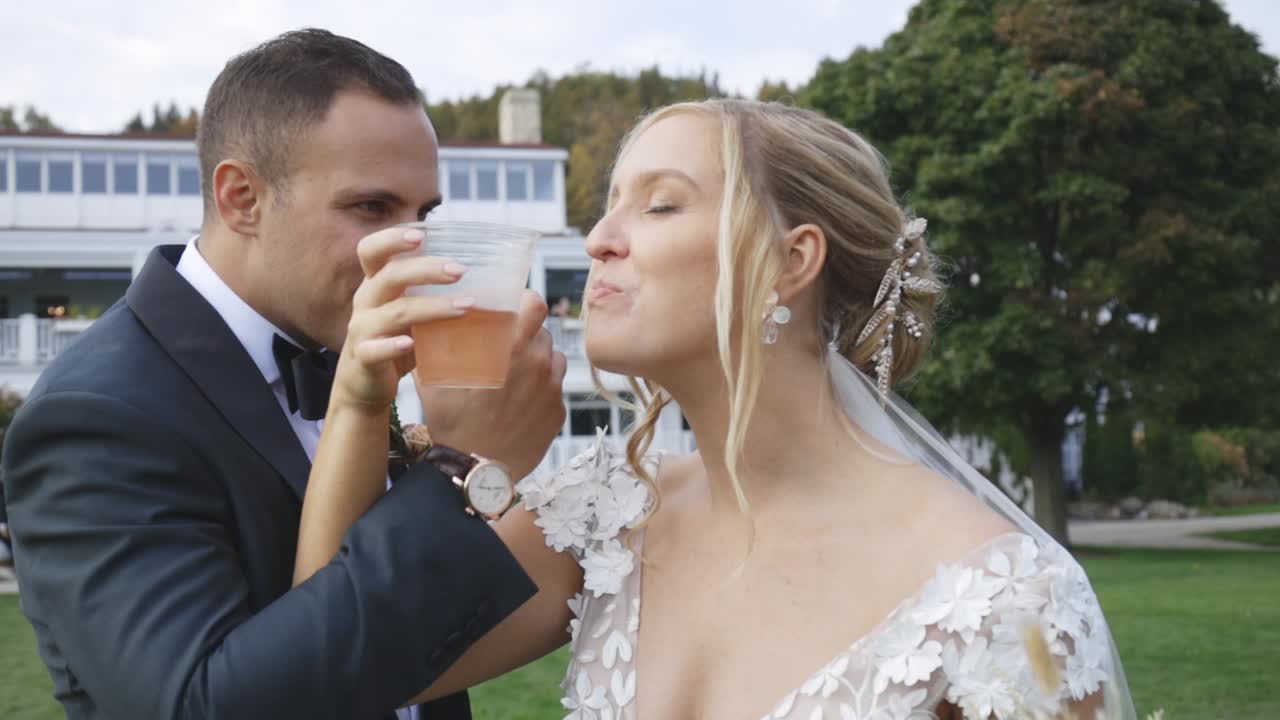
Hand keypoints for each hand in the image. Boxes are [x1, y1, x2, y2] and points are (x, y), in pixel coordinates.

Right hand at [332, 227, 469, 413]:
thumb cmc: (396, 341)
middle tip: (461, 271)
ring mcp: (362, 331)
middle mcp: (365, 303)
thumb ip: (434, 294)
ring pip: (393, 313)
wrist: (365, 387)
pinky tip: (411, 344)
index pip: (371, 250)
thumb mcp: (411, 312)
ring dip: (431, 307)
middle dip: (426, 269)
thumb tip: (489, 281)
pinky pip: (374, 350)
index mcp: (376, 285)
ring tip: (465, 306)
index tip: (420, 234)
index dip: (391, 239)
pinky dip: (392, 346)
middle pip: (390, 276)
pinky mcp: (363, 359)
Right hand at [417, 291, 567, 478]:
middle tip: (507, 347)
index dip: (526, 301)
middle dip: (526, 335)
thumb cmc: (454, 427)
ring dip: (537, 361)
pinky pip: (554, 390)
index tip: (515, 307)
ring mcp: (553, 391)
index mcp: (513, 350)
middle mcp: (540, 366)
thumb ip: (436, 350)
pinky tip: (519, 402)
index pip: (536, 304)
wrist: (476, 472)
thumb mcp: (436, 382)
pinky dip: (541, 390)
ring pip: (552, 360)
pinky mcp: (558, 413)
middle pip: (543, 333)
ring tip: (514, 375)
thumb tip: (426, 328)